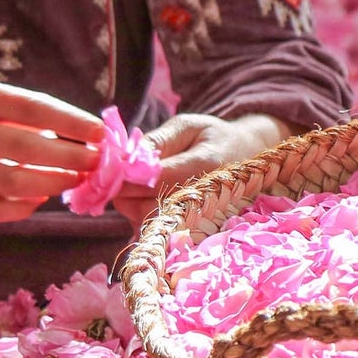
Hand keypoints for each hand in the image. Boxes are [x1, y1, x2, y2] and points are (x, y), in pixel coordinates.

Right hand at [0, 80, 103, 223]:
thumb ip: (18, 111)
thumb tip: (76, 133)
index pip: (31, 108)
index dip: (70, 122)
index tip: (100, 132)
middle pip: (26, 148)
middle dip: (70, 157)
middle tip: (96, 162)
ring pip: (12, 182)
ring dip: (52, 183)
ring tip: (75, 180)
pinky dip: (22, 208)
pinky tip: (40, 199)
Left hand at [111, 111, 294, 229]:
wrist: (248, 160)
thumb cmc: (215, 138)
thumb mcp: (189, 126)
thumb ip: (159, 140)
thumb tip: (126, 157)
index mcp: (205, 166)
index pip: (155, 179)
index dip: (126, 176)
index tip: (109, 166)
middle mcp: (203, 198)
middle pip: (146, 206)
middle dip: (124, 191)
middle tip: (119, 174)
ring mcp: (199, 220)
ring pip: (146, 221)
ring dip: (131, 203)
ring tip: (138, 183)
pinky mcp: (192, 232)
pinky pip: (154, 232)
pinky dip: (141, 217)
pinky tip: (146, 199)